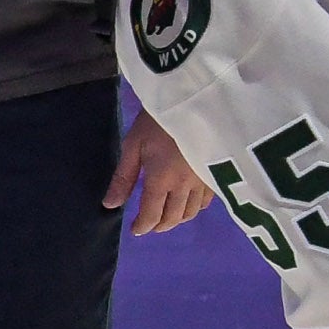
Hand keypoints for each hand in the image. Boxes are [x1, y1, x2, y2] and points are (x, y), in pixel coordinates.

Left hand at [107, 108, 210, 235]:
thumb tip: (111, 205)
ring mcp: (204, 181)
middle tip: (150, 225)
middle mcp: (184, 187)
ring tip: (167, 216)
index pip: (152, 215)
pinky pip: (208, 200)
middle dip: (159, 225)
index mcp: (161, 180)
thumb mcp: (134, 144)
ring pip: (192, 212)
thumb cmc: (158, 119)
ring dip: (177, 219)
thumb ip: (123, 178)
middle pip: (173, 218)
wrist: (193, 99)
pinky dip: (196, 207)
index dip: (142, 227)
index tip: (135, 230)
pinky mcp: (217, 173)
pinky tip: (189, 202)